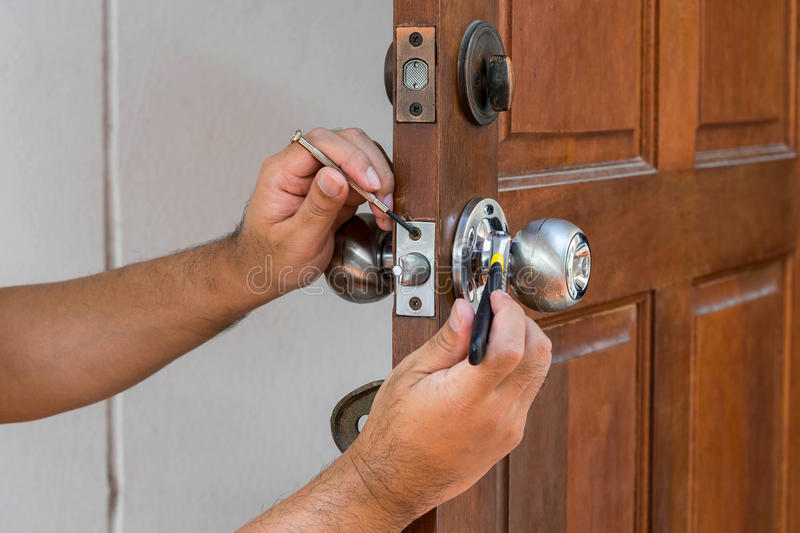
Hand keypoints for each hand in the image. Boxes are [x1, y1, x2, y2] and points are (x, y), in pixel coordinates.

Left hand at [237, 127, 393, 296]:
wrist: (269, 271)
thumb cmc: (272, 257)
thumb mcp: (295, 239)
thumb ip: (317, 208)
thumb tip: (336, 176)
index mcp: (282, 172)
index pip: (319, 143)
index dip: (350, 157)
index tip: (369, 182)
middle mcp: (302, 167)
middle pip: (345, 142)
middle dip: (370, 167)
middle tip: (381, 198)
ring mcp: (321, 176)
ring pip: (359, 156)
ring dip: (378, 178)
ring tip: (383, 209)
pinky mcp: (337, 188)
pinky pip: (363, 178)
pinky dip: (378, 191)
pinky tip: (381, 211)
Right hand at [344, 292, 551, 523]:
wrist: (397, 482)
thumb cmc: (395, 433)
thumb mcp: (410, 375)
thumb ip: (445, 341)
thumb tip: (467, 311)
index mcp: (467, 398)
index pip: (512, 347)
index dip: (509, 313)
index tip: (495, 298)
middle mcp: (497, 415)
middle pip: (538, 355)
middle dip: (523, 321)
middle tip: (498, 310)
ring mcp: (509, 428)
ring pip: (539, 372)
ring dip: (525, 343)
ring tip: (494, 333)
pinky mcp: (511, 436)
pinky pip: (528, 392)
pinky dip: (519, 368)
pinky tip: (491, 363)